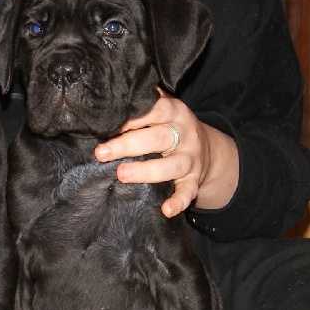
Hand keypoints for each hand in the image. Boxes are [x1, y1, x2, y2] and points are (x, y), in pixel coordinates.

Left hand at [94, 90, 235, 217]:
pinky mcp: (195, 180)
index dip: (131, 116)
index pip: (154, 109)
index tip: (107, 123)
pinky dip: (178, 201)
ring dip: (146, 171)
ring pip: (171, 166)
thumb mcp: (162, 111)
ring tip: (122, 175)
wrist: (207, 149)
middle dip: (128, 145)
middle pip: (158, 138)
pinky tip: (166, 209)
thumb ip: (142, 106)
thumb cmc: (170, 128)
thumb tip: (109, 99)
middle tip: (102, 153)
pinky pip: (188, 192)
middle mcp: (184, 134)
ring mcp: (191, 159)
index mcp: (174, 112)